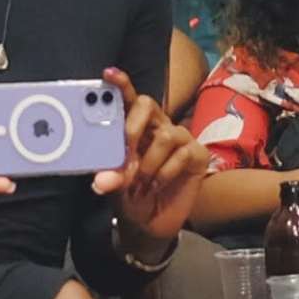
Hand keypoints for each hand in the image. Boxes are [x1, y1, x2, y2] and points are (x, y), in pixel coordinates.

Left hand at [99, 68, 210, 246]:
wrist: (152, 223)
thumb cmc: (131, 195)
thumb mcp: (115, 185)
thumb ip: (109, 176)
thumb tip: (101, 180)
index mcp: (135, 127)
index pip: (128, 99)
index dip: (120, 84)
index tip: (108, 74)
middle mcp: (157, 127)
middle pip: (148, 105)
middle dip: (133, 126)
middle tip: (124, 148)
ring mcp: (180, 139)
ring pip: (166, 135)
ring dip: (147, 162)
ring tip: (139, 181)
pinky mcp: (197, 155)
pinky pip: (181, 155)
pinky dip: (164, 174)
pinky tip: (156, 185)